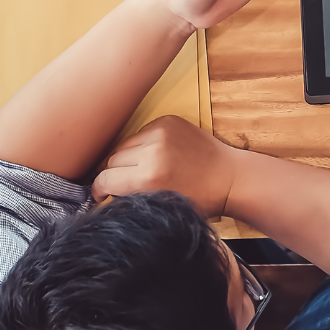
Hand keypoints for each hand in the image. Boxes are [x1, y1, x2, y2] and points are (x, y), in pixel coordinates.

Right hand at [93, 114, 238, 217]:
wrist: (231, 177)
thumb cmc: (200, 201)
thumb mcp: (162, 209)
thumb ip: (132, 200)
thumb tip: (106, 196)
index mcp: (149, 178)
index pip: (104, 179)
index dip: (99, 190)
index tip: (101, 196)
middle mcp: (152, 151)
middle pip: (111, 161)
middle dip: (114, 175)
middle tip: (123, 185)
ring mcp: (160, 131)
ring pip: (124, 145)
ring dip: (127, 158)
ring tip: (140, 169)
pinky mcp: (167, 120)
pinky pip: (140, 133)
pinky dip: (142, 145)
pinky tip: (156, 155)